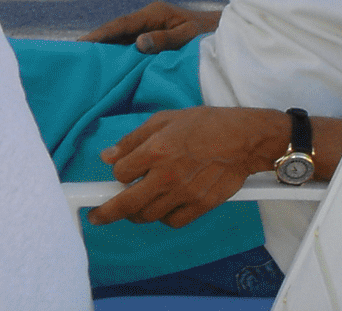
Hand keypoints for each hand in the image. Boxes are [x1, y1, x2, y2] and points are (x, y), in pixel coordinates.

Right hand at [78, 1, 220, 52]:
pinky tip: (109, 65)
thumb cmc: (208, 34)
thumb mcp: (188, 36)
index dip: (100, 35)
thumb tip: (138, 44)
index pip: (121, 24)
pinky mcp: (153, 37)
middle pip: (116, 30)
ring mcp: (150, 27)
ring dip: (105, 48)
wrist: (223, 32)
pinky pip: (130, 44)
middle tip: (73, 55)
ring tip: (84, 62)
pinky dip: (118, 52)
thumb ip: (165, 39)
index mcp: (154, 14)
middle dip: (96, 41)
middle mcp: (148, 18)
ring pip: (122, 37)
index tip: (81, 45)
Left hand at [87, 105, 278, 228]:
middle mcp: (168, 175)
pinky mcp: (201, 205)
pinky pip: (173, 222)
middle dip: (107, 212)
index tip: (119, 175)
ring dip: (136, 213)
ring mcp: (185, 193)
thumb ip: (133, 139)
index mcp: (157, 150)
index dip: (117, 174)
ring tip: (134, 207)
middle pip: (127, 204)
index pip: (121, 173)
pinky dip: (164, 218)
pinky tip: (163, 207)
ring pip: (149, 215)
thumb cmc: (204, 124)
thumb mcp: (164, 119)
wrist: (243, 139)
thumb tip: (107, 157)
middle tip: (97, 216)